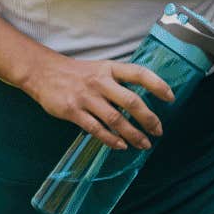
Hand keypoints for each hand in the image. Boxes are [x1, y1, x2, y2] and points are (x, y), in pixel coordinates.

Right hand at [22, 54, 174, 150]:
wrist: (42, 72)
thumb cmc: (77, 73)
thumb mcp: (100, 68)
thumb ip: (119, 81)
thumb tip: (142, 101)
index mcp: (110, 68)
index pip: (139, 74)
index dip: (157, 85)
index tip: (171, 98)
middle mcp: (100, 82)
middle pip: (131, 101)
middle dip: (148, 118)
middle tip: (158, 131)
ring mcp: (86, 97)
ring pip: (115, 119)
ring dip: (132, 134)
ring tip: (144, 144)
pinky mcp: (72, 111)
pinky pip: (95, 128)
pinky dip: (110, 139)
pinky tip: (121, 145)